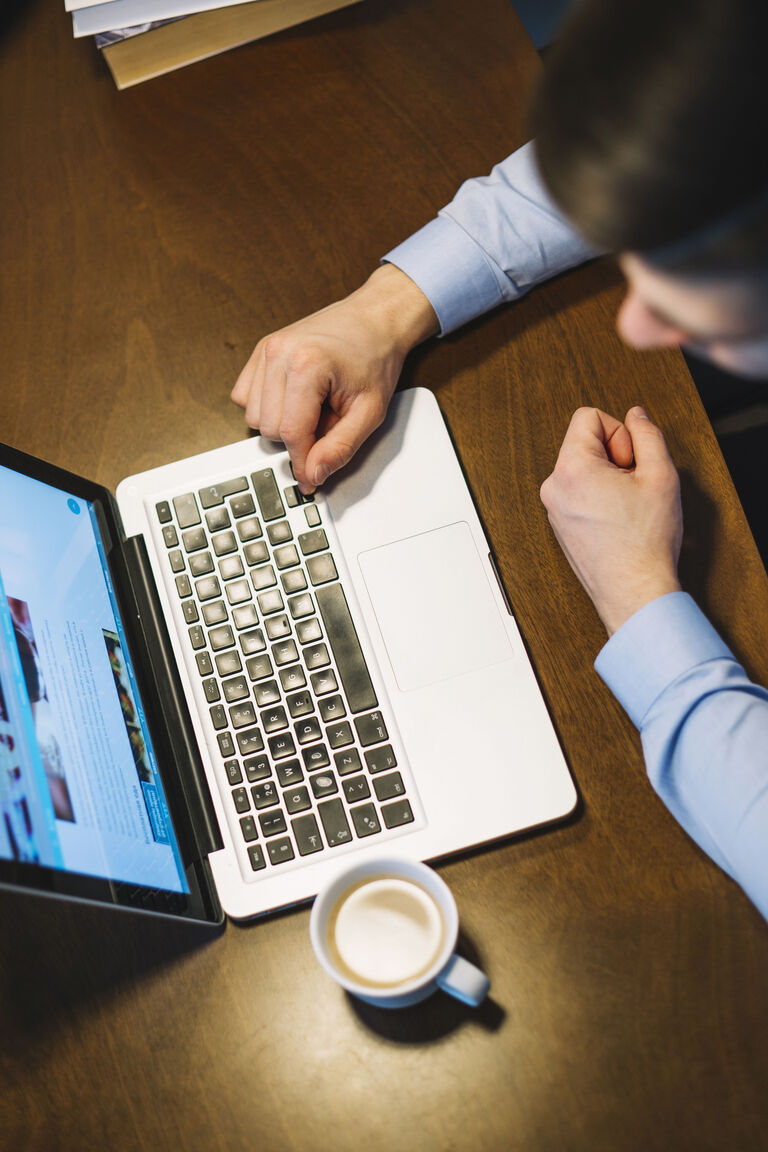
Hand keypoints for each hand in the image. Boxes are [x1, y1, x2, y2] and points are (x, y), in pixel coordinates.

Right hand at [231, 264, 437, 493]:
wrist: (375, 319)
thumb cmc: (375, 358)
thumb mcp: (370, 411)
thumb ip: (340, 448)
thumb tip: (313, 475)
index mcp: (308, 364)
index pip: (291, 434)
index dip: (302, 462)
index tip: (312, 476)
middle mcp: (280, 352)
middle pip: (269, 429)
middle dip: (298, 437)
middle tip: (327, 421)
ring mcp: (266, 349)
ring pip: (254, 417)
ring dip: (282, 423)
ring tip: (313, 406)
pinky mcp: (260, 350)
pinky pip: (245, 398)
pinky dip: (267, 407)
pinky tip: (294, 398)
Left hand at [540, 406, 682, 634]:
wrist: (634, 593)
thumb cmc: (645, 542)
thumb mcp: (661, 475)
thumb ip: (648, 435)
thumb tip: (636, 416)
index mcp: (571, 468)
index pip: (587, 416)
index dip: (619, 432)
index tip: (632, 461)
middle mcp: (553, 487)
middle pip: (584, 442)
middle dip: (614, 456)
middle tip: (634, 486)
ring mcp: (553, 509)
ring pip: (583, 469)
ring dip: (608, 478)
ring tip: (628, 506)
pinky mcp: (559, 526)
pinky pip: (579, 493)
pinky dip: (599, 497)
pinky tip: (619, 521)